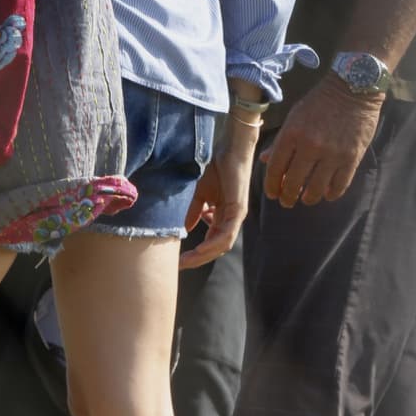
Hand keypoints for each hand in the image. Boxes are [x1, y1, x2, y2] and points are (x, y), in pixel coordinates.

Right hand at [181, 130, 255, 267]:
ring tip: (188, 260)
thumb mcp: (199, 194)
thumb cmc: (215, 168)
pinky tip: (200, 248)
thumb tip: (184, 230)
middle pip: (215, 248)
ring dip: (204, 255)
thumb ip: (193, 212)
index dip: (195, 254)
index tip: (177, 261)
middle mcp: (230, 220)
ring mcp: (236, 217)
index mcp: (221, 218)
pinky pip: (226, 234)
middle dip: (197, 259)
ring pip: (221, 245)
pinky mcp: (238, 211)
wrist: (228, 149)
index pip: (209, 242)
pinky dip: (213, 243)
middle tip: (180, 266)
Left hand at [261, 75, 383, 206]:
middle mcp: (310, 146)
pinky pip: (339, 185)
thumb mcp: (294, 117)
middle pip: (293, 182)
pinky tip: (326, 193)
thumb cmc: (320, 102)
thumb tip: (265, 161)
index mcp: (292, 134)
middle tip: (287, 201)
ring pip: (316, 189)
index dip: (272, 185)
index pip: (275, 168)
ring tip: (306, 199)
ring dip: (308, 198)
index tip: (273, 193)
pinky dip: (331, 194)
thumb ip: (280, 141)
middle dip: (288, 196)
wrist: (353, 89)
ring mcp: (332, 154)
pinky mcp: (352, 158)